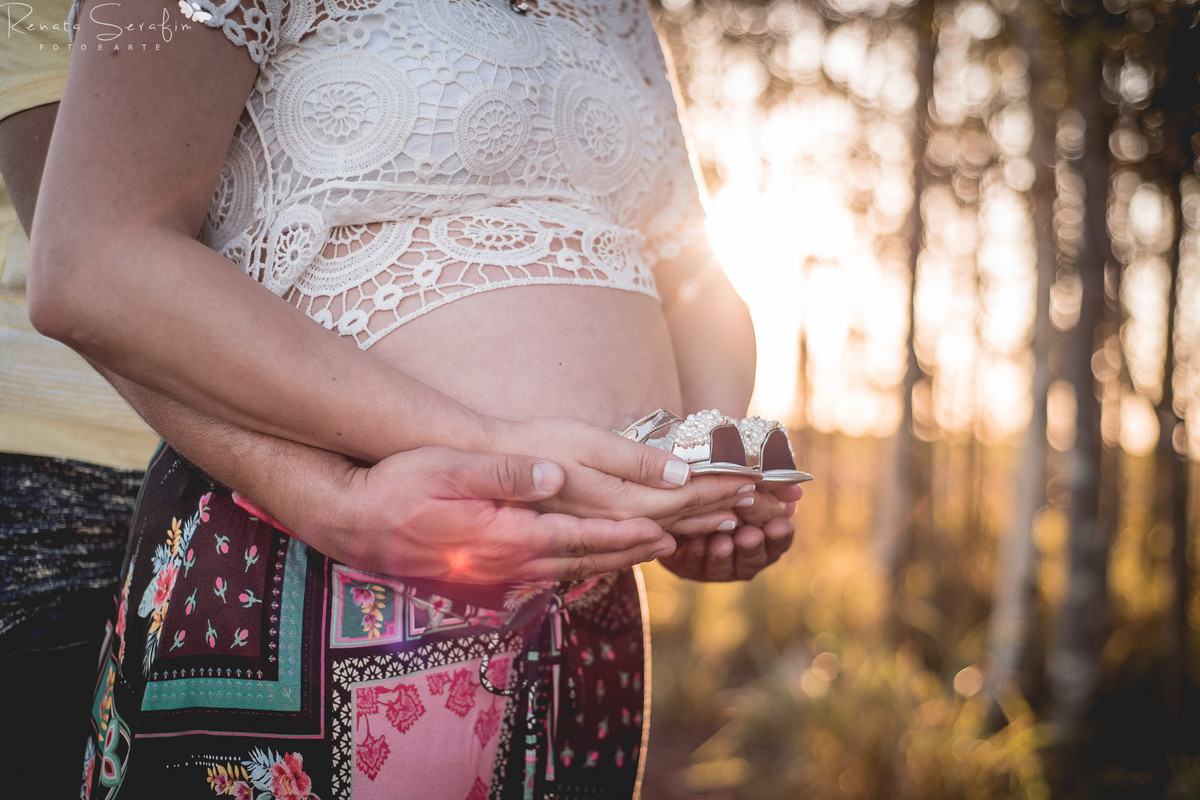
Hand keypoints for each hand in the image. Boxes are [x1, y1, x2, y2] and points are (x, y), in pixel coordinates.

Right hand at [267, 446, 679, 583]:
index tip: (665, 533)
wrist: (352, 524)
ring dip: (612, 561)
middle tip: (677, 544)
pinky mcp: (485, 572)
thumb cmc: (395, 489)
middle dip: (632, 553)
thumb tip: (551, 474)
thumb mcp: (447, 470)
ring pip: (567, 571)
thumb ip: (501, 474)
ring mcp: (495, 572)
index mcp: (504, 538)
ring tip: (647, 551)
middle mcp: (506, 563)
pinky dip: (579, 565)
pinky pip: (545, 573)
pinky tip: (591, 559)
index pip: (578, 541)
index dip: (624, 538)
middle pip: (583, 562)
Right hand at [494, 415, 755, 524]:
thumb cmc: (534, 443)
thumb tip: (681, 474)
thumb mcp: (585, 442)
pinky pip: (637, 541)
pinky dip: (668, 533)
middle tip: (760, 501)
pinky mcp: (586, 534)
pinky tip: (675, 533)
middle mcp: (612, 526)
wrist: (484, 471)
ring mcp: (597, 534)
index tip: (753, 479)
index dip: (719, 489)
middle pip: (679, 522)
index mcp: (617, 503)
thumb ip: (634, 462)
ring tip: (734, 516)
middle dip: (721, 509)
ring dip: (700, 524)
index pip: (682, 500)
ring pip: (661, 534)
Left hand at [659, 484, 800, 581]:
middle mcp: (744, 553)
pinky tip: (697, 544)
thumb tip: (796, 493)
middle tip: (750, 534)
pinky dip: (697, 555)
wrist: (674, 496)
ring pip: (727, 566)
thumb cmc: (716, 485)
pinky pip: (695, 566)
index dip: (780, 534)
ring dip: (725, 554)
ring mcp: (718, 564)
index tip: (779, 525)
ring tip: (722, 542)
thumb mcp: (742, 482)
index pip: (779, 538)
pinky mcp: (691, 568)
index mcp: (763, 532)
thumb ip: (771, 488)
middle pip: (754, 555)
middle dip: (752, 544)